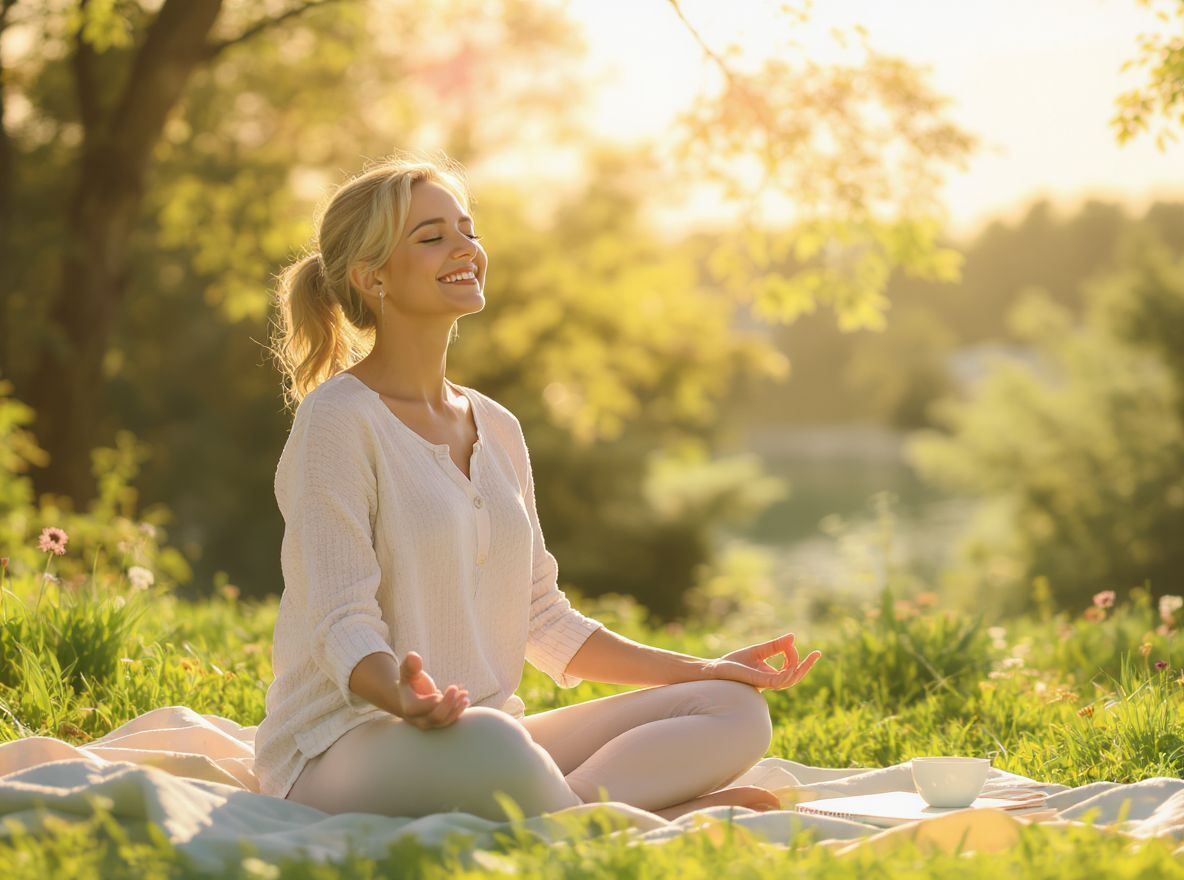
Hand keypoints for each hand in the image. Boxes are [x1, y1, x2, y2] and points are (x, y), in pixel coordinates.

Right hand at [395, 651, 469, 729]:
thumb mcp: (408, 671)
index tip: (451, 687)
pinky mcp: (437, 724)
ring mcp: (428, 724)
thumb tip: (413, 656)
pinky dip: (458, 711)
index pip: (425, 707)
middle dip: (450, 704)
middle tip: (457, 688)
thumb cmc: (410, 681)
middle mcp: (418, 720)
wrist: (409, 696)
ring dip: (457, 708)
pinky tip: (465, 700)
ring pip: (445, 721)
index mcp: (409, 707)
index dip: (438, 699)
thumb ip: (410, 665)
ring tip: (465, 694)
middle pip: (437, 717)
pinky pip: (449, 722)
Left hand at [703, 633, 821, 691]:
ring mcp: (764, 683)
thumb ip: (774, 646)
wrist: (714, 669)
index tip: (790, 642)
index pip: (789, 668)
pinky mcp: (758, 682)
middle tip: (818, 653)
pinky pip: (777, 681)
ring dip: (800, 670)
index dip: (793, 655)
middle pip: (794, 676)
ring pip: (789, 680)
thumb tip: (793, 637)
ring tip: (811, 658)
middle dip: (807, 666)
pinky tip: (793, 667)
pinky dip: (787, 674)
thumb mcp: (757, 651)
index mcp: (769, 675)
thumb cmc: (732, 662)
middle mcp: (769, 681)